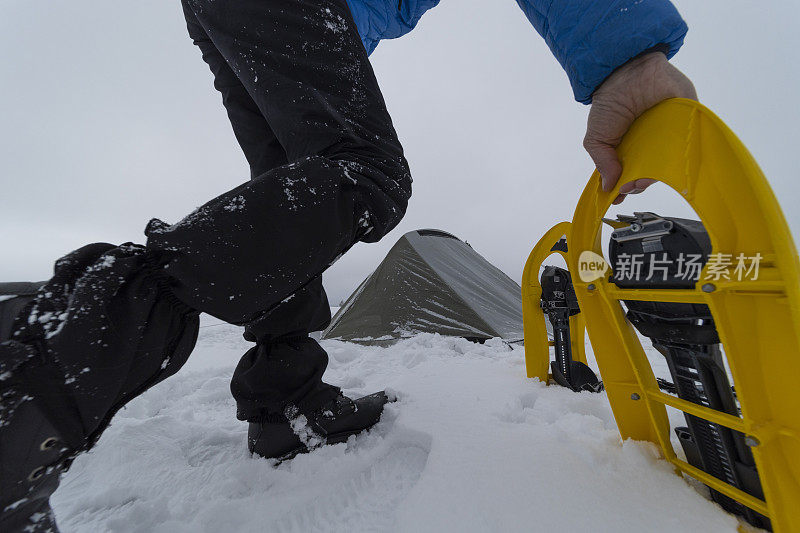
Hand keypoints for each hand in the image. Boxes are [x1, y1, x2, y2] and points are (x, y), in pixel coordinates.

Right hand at [583, 51, 697, 203]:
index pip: (631, 173)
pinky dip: (680, 159)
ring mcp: (670, 136)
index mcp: (631, 148)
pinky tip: (666, 165)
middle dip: (639, 183)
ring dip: (656, 175)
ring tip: (643, 178)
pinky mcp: (688, 124)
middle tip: (631, 185)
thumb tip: (609, 188)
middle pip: (650, 172)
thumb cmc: (611, 102)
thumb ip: (602, 163)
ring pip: (669, 163)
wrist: (629, 72)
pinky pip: (689, 145)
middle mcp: (651, 144)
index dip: (625, 185)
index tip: (619, 195)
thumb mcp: (597, 138)